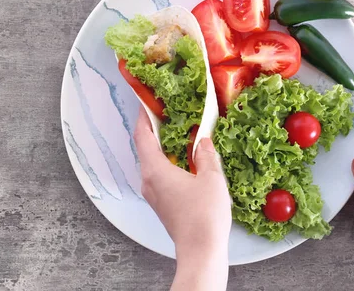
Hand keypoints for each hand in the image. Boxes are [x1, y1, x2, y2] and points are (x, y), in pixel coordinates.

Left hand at [134, 108, 230, 290]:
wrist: (201, 250)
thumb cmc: (204, 216)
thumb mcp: (211, 178)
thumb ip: (206, 155)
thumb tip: (203, 141)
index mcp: (155, 170)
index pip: (142, 136)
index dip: (144, 117)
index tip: (147, 103)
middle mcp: (148, 181)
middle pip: (145, 148)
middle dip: (154, 130)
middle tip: (168, 114)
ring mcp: (153, 194)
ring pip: (153, 163)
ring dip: (162, 147)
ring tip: (178, 134)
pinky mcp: (162, 204)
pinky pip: (160, 176)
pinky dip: (168, 163)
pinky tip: (184, 160)